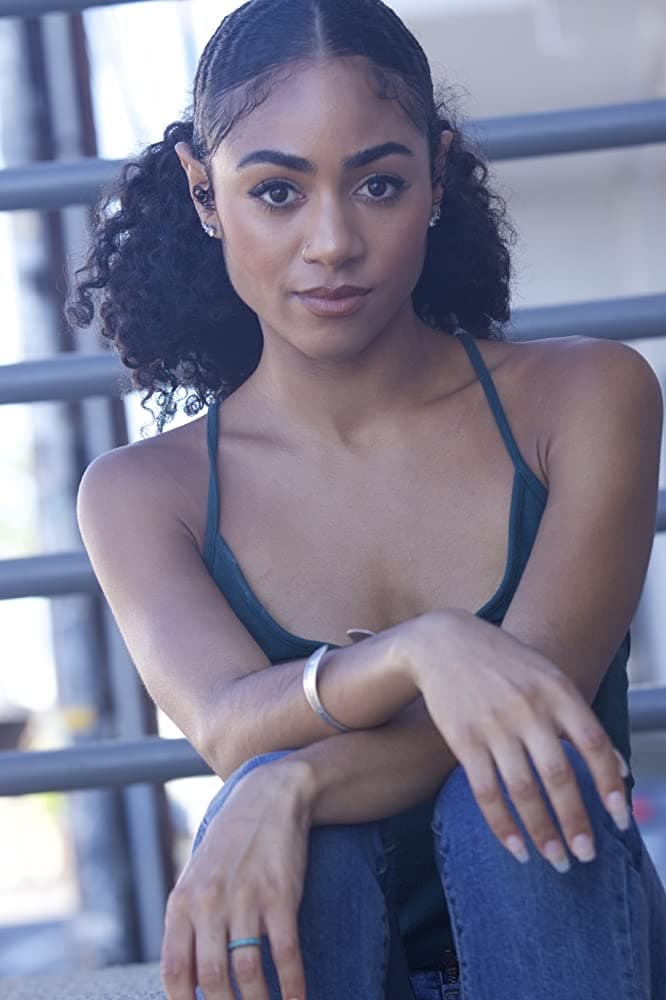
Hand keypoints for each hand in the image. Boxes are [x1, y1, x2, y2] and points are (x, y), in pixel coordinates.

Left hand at [161, 760, 313, 999]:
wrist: (268, 796)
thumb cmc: (231, 842)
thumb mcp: (196, 877)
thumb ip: (188, 922)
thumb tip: (188, 978)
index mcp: (183, 902)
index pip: (175, 971)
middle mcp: (209, 903)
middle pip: (212, 980)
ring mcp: (245, 899)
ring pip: (248, 972)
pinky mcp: (280, 895)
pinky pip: (285, 952)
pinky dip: (292, 985)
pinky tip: (297, 999)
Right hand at [405, 609, 629, 867]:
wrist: (442, 641)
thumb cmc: (504, 662)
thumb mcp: (547, 676)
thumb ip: (580, 719)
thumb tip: (621, 768)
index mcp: (556, 690)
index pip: (593, 744)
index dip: (609, 785)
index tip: (621, 820)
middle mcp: (528, 708)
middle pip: (559, 776)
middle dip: (576, 822)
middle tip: (587, 856)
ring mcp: (494, 725)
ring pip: (523, 791)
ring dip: (543, 832)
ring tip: (557, 860)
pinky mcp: (463, 739)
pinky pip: (486, 792)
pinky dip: (503, 825)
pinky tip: (516, 849)